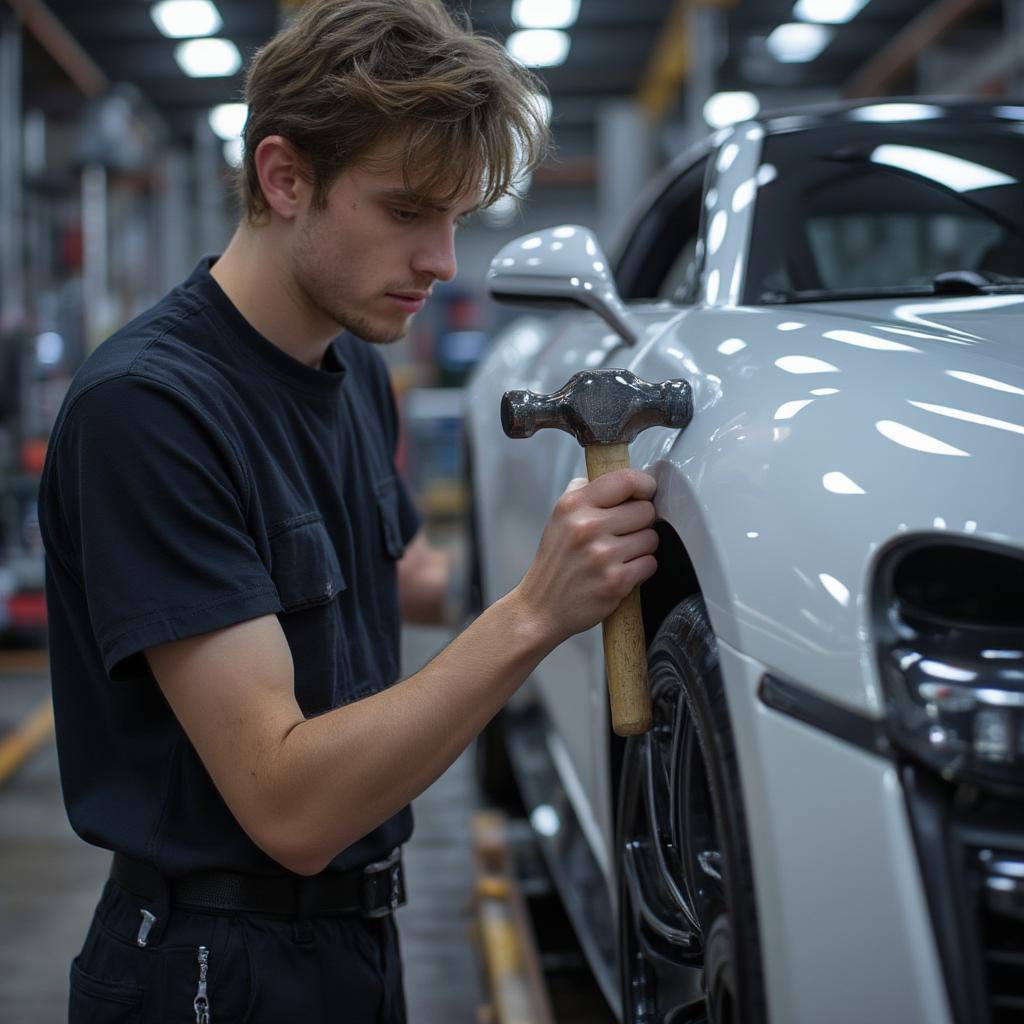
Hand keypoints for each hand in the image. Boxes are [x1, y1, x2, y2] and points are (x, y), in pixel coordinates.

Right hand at [513, 469, 657, 645]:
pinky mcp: (615, 581)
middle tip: (623, 534)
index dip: (644, 485)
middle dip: (640, 523)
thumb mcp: (558, 519)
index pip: (626, 480)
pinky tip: (621, 571)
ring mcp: (602, 555)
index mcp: (573, 505)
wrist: (540, 608)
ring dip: (641, 547)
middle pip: (646, 510)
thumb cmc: (554, 564)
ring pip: (651, 538)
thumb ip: (583, 493)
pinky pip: (650, 563)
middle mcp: (587, 526)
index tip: (645, 493)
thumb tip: (617, 480)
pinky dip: (641, 569)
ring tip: (619, 555)